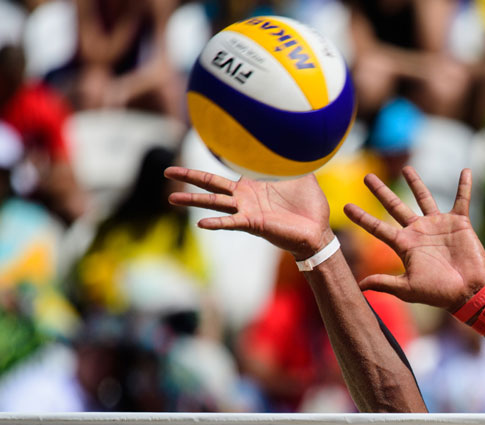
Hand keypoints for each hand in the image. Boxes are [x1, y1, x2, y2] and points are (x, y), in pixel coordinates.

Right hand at [166, 167, 332, 259]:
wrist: (317, 230)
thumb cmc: (309, 205)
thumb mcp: (301, 174)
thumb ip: (293, 157)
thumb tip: (300, 132)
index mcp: (251, 184)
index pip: (227, 170)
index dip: (214, 162)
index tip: (196, 152)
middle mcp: (244, 197)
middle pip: (210, 184)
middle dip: (188, 178)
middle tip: (166, 171)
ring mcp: (246, 210)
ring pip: (214, 203)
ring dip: (193, 201)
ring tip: (171, 198)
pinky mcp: (253, 224)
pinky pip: (231, 222)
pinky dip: (216, 223)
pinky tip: (200, 223)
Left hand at [344, 167, 484, 312]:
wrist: (469, 292)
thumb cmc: (439, 293)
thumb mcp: (408, 289)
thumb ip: (385, 283)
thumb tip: (359, 286)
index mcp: (405, 245)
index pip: (378, 228)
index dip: (362, 218)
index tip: (346, 206)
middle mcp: (419, 232)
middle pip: (395, 206)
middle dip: (381, 192)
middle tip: (367, 176)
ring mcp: (438, 225)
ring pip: (424, 198)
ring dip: (415, 183)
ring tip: (406, 168)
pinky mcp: (459, 223)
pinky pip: (462, 200)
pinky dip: (465, 186)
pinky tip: (465, 171)